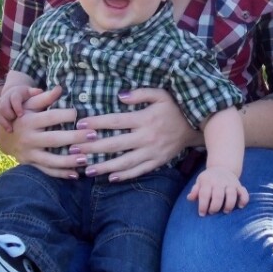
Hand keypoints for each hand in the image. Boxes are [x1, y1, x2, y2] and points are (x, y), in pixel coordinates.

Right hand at [0, 85, 41, 131]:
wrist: (14, 91)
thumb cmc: (26, 94)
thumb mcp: (31, 91)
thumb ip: (35, 92)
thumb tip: (40, 91)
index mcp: (15, 94)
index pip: (14, 99)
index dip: (17, 106)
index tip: (21, 115)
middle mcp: (5, 98)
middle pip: (3, 106)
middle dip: (8, 115)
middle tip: (15, 124)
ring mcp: (0, 104)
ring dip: (3, 121)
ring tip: (10, 130)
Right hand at [0, 86, 97, 178]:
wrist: (4, 136)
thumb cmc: (23, 116)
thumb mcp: (29, 104)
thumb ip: (44, 98)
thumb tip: (60, 88)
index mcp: (29, 121)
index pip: (50, 117)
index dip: (66, 115)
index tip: (80, 114)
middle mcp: (28, 138)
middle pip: (53, 139)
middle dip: (74, 138)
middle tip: (93, 135)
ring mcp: (29, 154)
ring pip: (50, 160)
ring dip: (68, 161)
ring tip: (86, 159)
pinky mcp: (30, 164)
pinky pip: (46, 171)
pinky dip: (60, 174)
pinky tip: (75, 174)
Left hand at [70, 88, 200, 180]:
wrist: (197, 126)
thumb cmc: (175, 107)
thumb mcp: (161, 94)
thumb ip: (141, 93)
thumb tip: (121, 96)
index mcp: (145, 119)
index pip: (116, 121)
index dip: (97, 123)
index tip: (80, 125)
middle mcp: (146, 137)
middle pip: (115, 144)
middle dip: (93, 148)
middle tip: (74, 152)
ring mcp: (152, 152)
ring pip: (125, 162)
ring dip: (105, 166)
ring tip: (87, 170)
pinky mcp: (158, 161)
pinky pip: (139, 171)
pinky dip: (125, 176)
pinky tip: (111, 178)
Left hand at [187, 166, 249, 215]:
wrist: (222, 168)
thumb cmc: (208, 180)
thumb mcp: (199, 182)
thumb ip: (195, 190)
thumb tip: (190, 198)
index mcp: (207, 181)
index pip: (204, 194)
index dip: (203, 205)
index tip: (202, 214)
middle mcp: (219, 182)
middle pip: (218, 195)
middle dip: (215, 207)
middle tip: (212, 212)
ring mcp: (230, 183)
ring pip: (232, 194)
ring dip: (229, 205)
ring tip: (225, 211)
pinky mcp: (239, 186)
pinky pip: (244, 192)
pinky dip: (244, 200)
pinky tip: (240, 206)